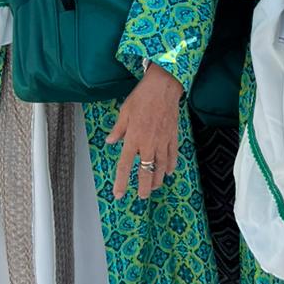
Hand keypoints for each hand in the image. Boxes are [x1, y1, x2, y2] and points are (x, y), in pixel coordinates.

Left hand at [106, 64, 182, 199]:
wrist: (163, 86)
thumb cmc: (142, 96)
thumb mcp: (124, 111)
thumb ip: (118, 129)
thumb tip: (110, 141)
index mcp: (133, 138)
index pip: (125, 165)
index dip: (121, 182)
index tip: (119, 194)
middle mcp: (148, 143)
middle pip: (146, 172)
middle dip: (144, 187)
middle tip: (142, 196)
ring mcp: (162, 141)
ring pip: (161, 167)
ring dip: (157, 179)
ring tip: (154, 187)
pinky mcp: (173, 136)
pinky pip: (172, 156)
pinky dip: (171, 166)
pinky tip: (168, 172)